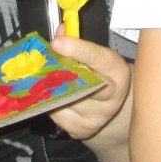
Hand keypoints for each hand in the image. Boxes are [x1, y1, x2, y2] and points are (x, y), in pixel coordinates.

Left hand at [49, 26, 130, 140]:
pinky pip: (55, 114)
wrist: (114, 109)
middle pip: (80, 83)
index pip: (99, 60)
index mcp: (118, 74)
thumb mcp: (99, 57)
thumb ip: (80, 43)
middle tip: (42, 61)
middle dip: (58, 71)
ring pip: (63, 99)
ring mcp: (96, 118)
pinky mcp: (80, 130)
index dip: (78, 50)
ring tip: (44, 77)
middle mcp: (111, 99)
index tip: (58, 42)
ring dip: (49, 87)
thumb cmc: (103, 75)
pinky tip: (51, 94)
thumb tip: (59, 31)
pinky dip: (49, 102)